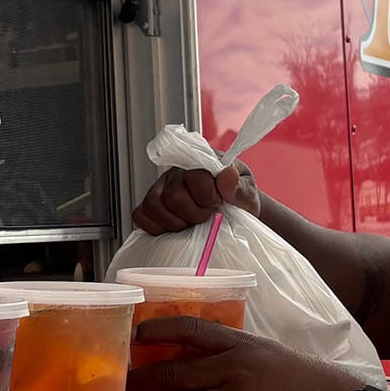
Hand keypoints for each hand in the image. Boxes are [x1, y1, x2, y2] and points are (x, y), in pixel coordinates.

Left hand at [125, 318, 365, 390]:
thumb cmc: (310, 382)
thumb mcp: (272, 354)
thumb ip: (236, 354)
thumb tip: (195, 358)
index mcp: (245, 346)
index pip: (191, 330)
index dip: (159, 330)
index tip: (137, 335)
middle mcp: (237, 372)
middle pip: (175, 373)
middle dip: (142, 380)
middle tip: (124, 384)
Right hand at [131, 162, 259, 235]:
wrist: (235, 211)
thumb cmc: (238, 198)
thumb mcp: (249, 192)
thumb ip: (240, 186)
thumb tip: (227, 176)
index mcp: (200, 162)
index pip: (194, 177)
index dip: (208, 197)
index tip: (218, 203)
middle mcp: (176, 173)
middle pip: (172, 196)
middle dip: (193, 213)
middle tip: (206, 215)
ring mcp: (160, 189)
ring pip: (153, 205)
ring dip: (176, 222)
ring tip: (191, 222)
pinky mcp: (151, 206)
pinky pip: (140, 215)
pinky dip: (155, 227)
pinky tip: (173, 228)